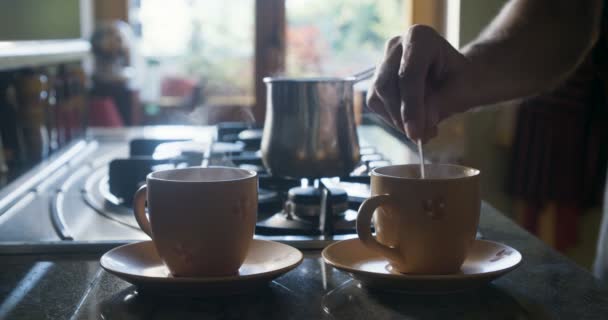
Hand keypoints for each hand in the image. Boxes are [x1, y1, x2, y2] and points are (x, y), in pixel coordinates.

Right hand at [367, 25, 470, 141]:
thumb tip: (420, 125)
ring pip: (378, 96)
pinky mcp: (377, 80)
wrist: (459, 77)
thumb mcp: (463, 91)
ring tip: (424, 131)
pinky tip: (413, 123)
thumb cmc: (465, 80)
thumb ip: (441, 104)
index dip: (411, 106)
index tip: (416, 133)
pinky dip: (394, 119)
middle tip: (422, 136)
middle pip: (387, 85)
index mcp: (420, 37)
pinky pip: (377, 104)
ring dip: (398, 120)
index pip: (408, 74)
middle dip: (403, 116)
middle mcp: (396, 46)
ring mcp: (383, 62)